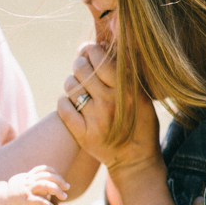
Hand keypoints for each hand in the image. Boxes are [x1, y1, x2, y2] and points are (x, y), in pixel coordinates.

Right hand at [5, 166, 67, 204]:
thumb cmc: (12, 198)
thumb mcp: (23, 187)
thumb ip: (36, 187)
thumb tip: (50, 192)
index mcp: (27, 177)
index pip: (43, 169)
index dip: (54, 173)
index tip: (62, 181)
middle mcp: (28, 182)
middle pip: (47, 176)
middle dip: (59, 181)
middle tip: (67, 188)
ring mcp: (26, 191)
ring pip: (45, 185)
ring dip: (57, 190)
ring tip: (64, 197)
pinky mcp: (25, 202)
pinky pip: (40, 202)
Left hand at [59, 45, 185, 204]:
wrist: (135, 160)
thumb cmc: (140, 123)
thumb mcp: (142, 95)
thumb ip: (126, 73)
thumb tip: (106, 44)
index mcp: (127, 90)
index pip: (100, 59)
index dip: (91, 51)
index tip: (90, 51)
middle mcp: (111, 103)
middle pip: (81, 69)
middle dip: (79, 64)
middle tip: (81, 67)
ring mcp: (96, 119)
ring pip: (70, 87)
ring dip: (71, 84)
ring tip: (78, 88)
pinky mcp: (83, 135)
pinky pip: (63, 108)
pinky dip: (64, 102)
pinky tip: (71, 103)